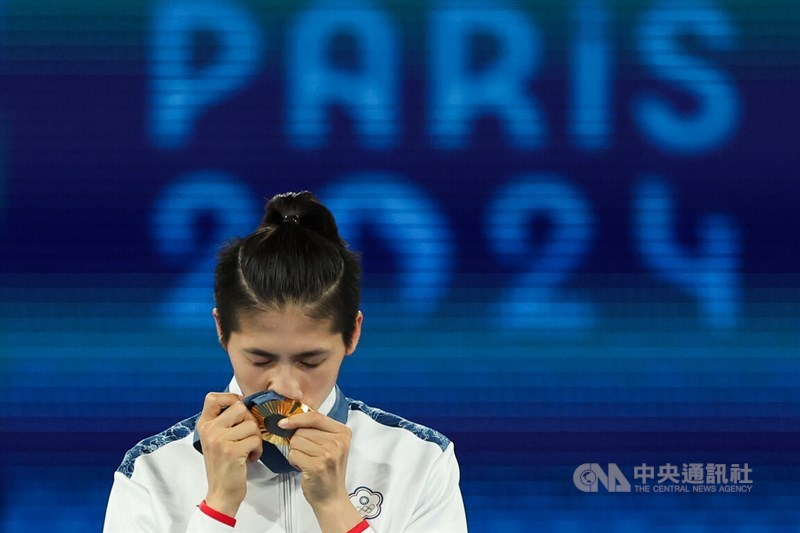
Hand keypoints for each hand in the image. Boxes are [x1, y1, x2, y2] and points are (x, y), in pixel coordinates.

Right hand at [196, 392, 262, 516]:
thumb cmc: (223, 465)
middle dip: (250, 421)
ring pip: (251, 424)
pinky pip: (256, 439)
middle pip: (240, 407)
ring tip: (248, 449)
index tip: (240, 412)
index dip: (231, 398)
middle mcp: (209, 430)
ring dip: (256, 438)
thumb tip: (245, 403)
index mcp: (204, 424)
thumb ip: (225, 421)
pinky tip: (250, 458)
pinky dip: (258, 449)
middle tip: (248, 436)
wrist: (221, 492)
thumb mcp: (216, 439)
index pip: (213, 397)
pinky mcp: (232, 451)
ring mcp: (219, 440)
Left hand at [280, 412, 363, 531]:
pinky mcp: (317, 466)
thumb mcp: (330, 445)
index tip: (283, 422)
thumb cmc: (328, 470)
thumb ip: (317, 429)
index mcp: (343, 432)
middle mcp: (338, 442)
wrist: (331, 496)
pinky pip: (293, 454)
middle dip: (298, 441)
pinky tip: (302, 467)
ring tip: (306, 461)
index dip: (297, 418)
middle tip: (308, 454)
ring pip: (296, 441)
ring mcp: (329, 454)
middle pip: (302, 430)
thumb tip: (290, 418)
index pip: (316, 417)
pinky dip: (293, 460)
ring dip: (295, 451)